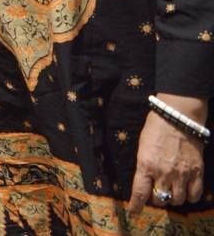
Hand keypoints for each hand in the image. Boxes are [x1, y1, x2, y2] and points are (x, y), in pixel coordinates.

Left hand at [129, 95, 206, 213]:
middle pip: (160, 199)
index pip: (140, 192)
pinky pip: (194, 194)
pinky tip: (187, 190)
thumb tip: (147, 182)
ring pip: (178, 200)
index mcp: (145, 165)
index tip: (134, 213)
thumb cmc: (155, 129)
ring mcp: (182, 174)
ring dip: (173, 198)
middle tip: (157, 192)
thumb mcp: (142, 148)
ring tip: (172, 190)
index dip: (136, 205)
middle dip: (157, 198)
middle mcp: (163, 173)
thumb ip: (144, 166)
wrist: (177, 118)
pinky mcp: (197, 172)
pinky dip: (190, 196)